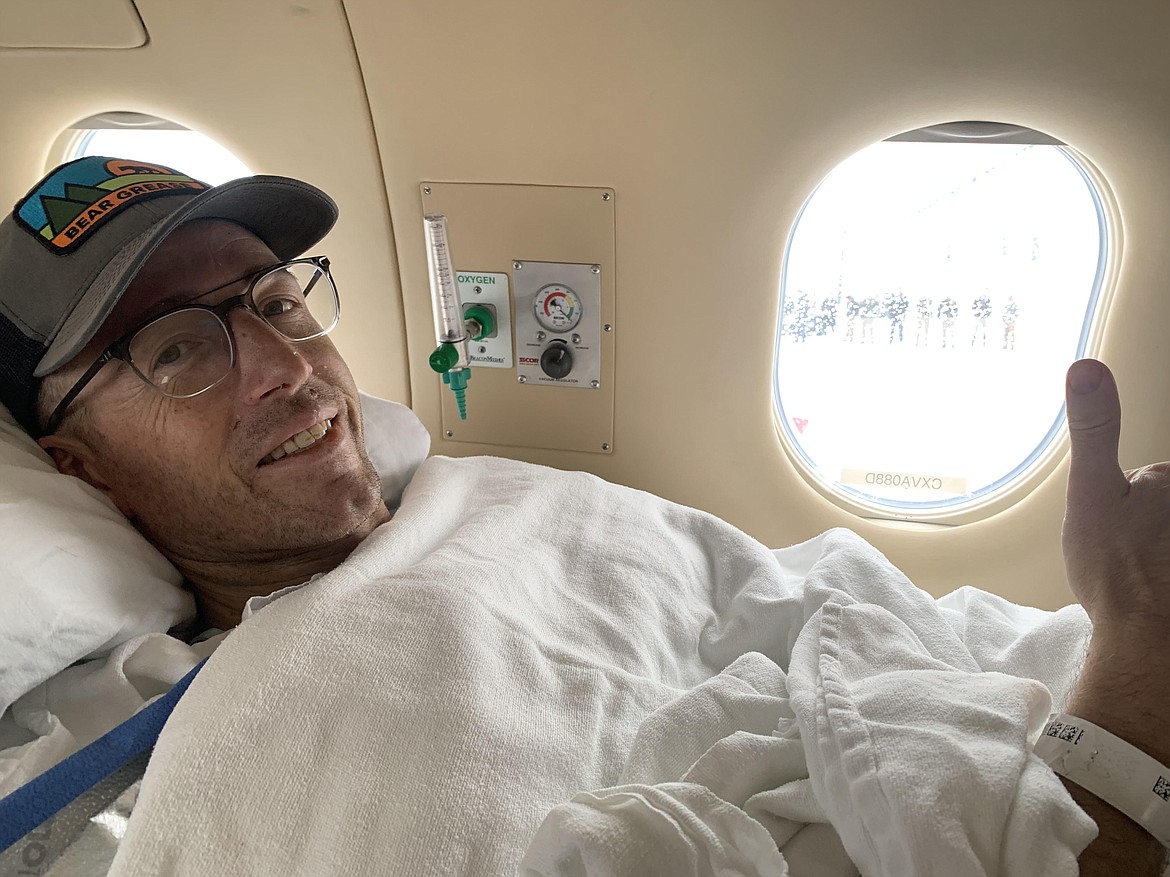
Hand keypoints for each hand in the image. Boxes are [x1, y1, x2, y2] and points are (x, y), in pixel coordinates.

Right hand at [1062, 359, 1169, 645]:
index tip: (1119, 535)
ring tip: (1146, 588)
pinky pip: (1167, 572)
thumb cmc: (1117, 570)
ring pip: (1165, 543)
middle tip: (1132, 565)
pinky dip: (1164, 582)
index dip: (1131, 507)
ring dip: (1157, 560)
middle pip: (1167, 514)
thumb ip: (1094, 428)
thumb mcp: (1091, 490)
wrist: (1151, 642)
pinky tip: (1158, 601)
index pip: (1156, 481)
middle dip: (1151, 534)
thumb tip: (1086, 366)